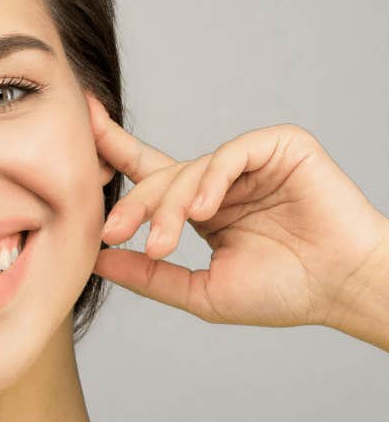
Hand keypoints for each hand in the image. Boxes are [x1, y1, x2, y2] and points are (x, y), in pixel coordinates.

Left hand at [86, 93, 388, 329]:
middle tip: (116, 233)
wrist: (341, 289)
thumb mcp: (201, 292)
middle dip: (134, 204)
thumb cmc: (284, 293)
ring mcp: (251, 162)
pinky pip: (232, 152)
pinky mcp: (281, 147)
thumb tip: (97, 260)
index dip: (115, 148)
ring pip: (191, 167)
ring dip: (170, 205)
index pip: (150, 173)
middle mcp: (222, 181)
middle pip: (161, 175)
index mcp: (203, 208)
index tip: (81, 128)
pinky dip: (212, 179)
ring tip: (166, 241)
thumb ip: (149, 276)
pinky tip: (203, 210)